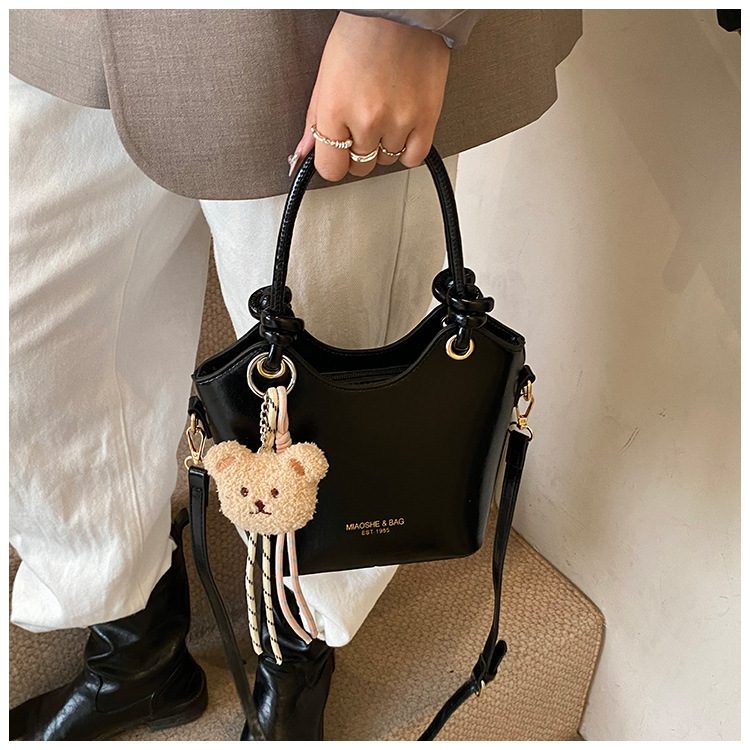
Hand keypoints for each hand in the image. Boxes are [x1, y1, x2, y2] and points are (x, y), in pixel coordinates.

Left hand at [288, 12, 450, 180]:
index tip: (338, 152)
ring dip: (384, 144)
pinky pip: (413, 157)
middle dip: (359, 149)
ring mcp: (399, 121)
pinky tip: (403, 126)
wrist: (403, 8)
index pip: (330, 169)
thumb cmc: (364, 31)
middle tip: (363, 122)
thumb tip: (304, 153)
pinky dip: (408, 148)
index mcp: (336, 108)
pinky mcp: (427, 119)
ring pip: (386, 160)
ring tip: (385, 111)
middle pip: (359, 166)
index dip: (334, 161)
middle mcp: (368, 119)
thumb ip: (315, 120)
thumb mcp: (326, 74)